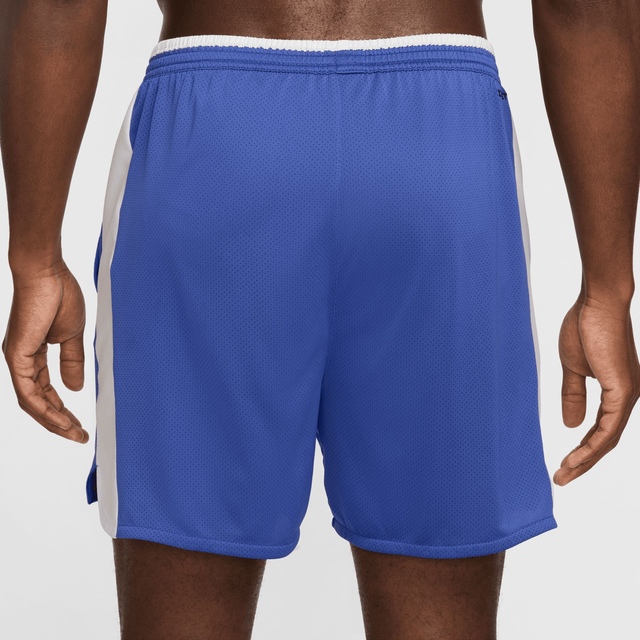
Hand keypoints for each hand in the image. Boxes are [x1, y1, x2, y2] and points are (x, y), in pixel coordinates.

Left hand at [3, 261, 88, 442]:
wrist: (45, 272)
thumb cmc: (59, 294)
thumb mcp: (72, 335)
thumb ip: (72, 362)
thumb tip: (75, 388)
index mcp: (33, 355)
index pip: (45, 391)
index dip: (62, 410)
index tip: (79, 424)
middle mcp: (21, 361)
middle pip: (38, 402)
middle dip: (59, 422)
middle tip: (79, 436)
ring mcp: (17, 359)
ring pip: (31, 402)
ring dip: (53, 421)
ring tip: (74, 433)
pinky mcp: (17, 355)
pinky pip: (28, 392)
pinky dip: (44, 409)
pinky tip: (60, 419)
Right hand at [555, 294, 639, 484]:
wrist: (598, 302)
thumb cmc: (586, 326)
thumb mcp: (573, 368)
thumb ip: (573, 396)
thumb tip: (571, 425)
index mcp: (617, 392)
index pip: (601, 431)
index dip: (582, 450)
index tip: (562, 465)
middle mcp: (628, 397)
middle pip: (605, 442)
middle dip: (582, 463)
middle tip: (560, 478)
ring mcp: (628, 395)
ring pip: (608, 440)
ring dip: (585, 460)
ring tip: (563, 473)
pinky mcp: (623, 391)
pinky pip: (609, 428)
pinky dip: (592, 446)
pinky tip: (576, 457)